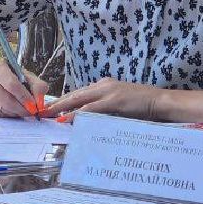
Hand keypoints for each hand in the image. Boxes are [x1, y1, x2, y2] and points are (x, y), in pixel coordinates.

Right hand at [0, 59, 48, 117]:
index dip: (25, 97)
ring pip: (5, 110)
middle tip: (33, 111)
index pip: (12, 85)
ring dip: (18, 112)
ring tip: (24, 108)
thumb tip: (40, 100)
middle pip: (7, 100)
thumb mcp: (23, 73)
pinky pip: (2, 115)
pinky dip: (12, 114)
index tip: (35, 104)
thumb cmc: (8, 74)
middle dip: (23, 108)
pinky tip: (14, 108)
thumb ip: (36, 84)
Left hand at [43, 78, 166, 121]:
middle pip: (74, 94)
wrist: (160, 101)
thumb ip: (104, 108)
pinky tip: (67, 119)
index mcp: (104, 85)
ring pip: (79, 99)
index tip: (51, 108)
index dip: (64, 100)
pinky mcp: (113, 101)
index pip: (79, 93)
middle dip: (57, 103)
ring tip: (49, 114)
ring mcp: (108, 92)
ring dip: (62, 107)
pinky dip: (77, 113)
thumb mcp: (119, 104)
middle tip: (43, 111)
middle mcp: (103, 85)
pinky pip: (91, 108)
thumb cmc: (141, 106)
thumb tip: (88, 118)